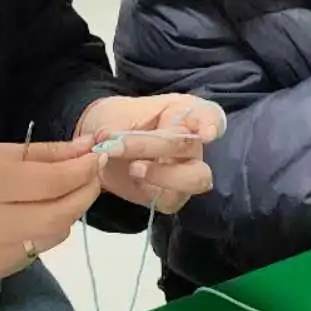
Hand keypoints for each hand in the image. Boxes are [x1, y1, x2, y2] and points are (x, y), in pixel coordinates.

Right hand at [0, 141, 104, 279]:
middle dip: (86, 192)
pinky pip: (39, 248)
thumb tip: (89, 148)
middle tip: (94, 173)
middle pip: (60, 213)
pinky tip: (37, 213)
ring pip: (55, 233)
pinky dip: (48, 228)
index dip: (82, 169)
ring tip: (66, 190)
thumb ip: (45, 153)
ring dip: (69, 210)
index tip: (99, 153)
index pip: (51, 182)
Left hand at [75, 94, 223, 213]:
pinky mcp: (172, 195)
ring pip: (195, 179)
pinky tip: (134, 181)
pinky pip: (171, 199)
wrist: (99, 149)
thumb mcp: (112, 114)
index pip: (210, 115)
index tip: (206, 134)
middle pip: (191, 146)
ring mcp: (186, 171)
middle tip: (123, 146)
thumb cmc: (115, 122)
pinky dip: (151, 191)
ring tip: (133, 168)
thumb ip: (116, 125)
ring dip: (163, 175)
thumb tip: (110, 141)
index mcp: (183, 111)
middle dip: (158, 146)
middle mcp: (191, 141)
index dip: (211, 124)